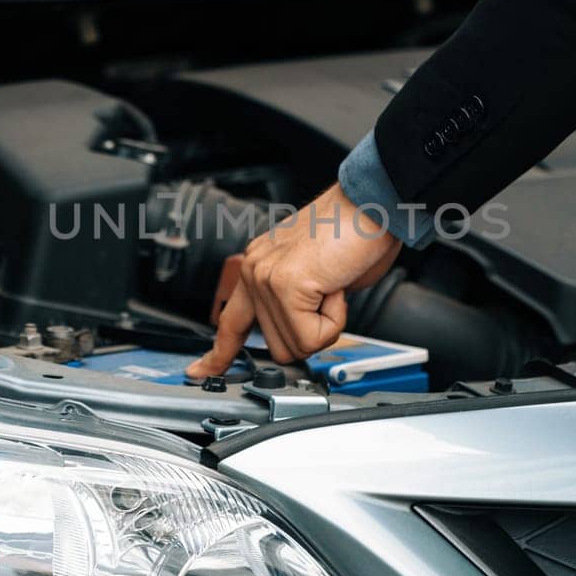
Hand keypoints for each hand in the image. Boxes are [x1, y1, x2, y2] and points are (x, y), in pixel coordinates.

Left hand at [186, 183, 401, 377]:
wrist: (374, 204)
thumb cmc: (357, 232)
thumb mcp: (318, 275)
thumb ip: (301, 305)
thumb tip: (307, 334)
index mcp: (259, 266)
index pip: (230, 321)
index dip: (219, 354)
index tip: (201, 371)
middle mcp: (255, 270)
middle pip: (277, 347)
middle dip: (312, 334)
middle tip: (329, 295)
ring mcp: (266, 277)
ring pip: (295, 347)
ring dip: (326, 326)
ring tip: (333, 285)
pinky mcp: (285, 285)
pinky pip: (312, 337)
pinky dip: (335, 320)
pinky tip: (336, 287)